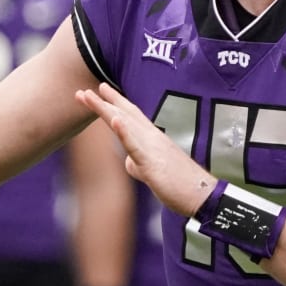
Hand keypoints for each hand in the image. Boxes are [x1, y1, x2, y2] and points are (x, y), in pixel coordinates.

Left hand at [77, 83, 212, 216]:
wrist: (201, 195)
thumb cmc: (181, 185)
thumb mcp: (153, 173)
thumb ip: (139, 165)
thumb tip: (128, 162)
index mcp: (153, 139)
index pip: (132, 116)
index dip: (116, 102)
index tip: (101, 90)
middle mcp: (153, 138)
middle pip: (125, 114)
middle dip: (104, 101)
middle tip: (84, 91)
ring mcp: (152, 148)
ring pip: (126, 124)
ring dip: (106, 109)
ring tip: (89, 95)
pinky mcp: (152, 162)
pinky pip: (135, 146)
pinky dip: (124, 132)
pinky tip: (114, 120)